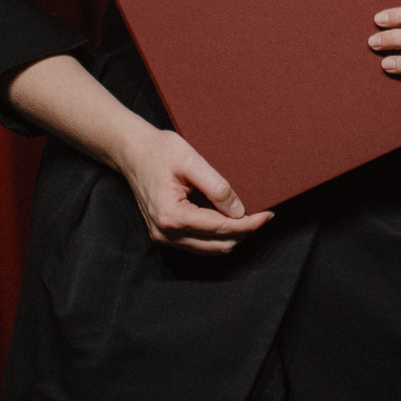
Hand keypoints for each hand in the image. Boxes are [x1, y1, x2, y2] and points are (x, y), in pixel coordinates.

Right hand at [115, 125, 271, 254]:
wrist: (132, 152)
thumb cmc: (159, 151)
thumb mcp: (191, 161)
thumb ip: (216, 187)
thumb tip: (239, 211)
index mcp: (173, 216)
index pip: (221, 229)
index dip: (249, 224)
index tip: (268, 215)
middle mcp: (166, 233)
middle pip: (217, 245)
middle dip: (243, 232)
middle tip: (262, 215)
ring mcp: (164, 237)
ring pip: (209, 249)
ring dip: (231, 237)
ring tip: (248, 218)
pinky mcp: (165, 234)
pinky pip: (198, 244)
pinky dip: (216, 236)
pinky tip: (228, 220)